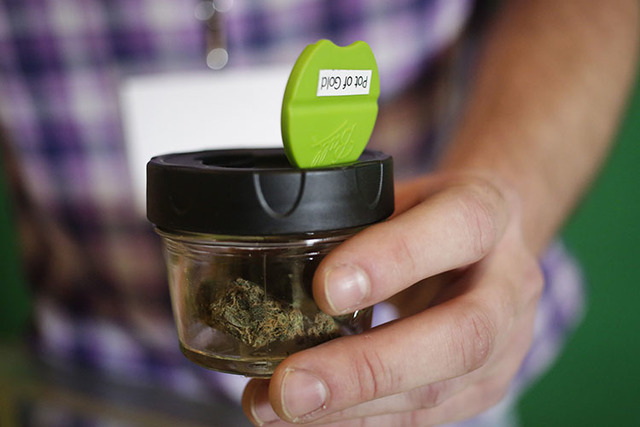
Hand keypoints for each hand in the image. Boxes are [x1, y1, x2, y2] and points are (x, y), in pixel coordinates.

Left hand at [242, 172, 543, 425]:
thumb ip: (355, 219)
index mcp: (489, 213)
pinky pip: (423, 416)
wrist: (492, 244)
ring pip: (438, 391)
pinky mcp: (484, 386)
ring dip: (350, 408)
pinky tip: (306, 419)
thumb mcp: (402, 193)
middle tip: (290, 386)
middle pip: (461, 336)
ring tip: (274, 406)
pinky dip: (358, 420)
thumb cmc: (432, 214)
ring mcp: (506, 345)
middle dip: (367, 368)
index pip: (459, 228)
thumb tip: (273, 255)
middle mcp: (509, 285)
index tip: (324, 288)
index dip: (394, 259)